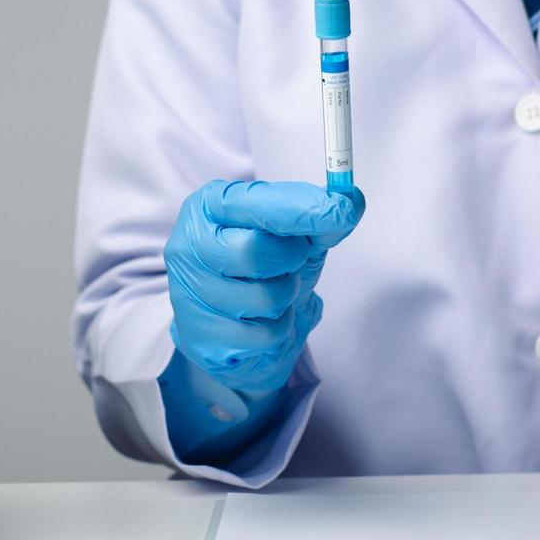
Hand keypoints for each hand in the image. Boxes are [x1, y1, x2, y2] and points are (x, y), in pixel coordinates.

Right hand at [165, 180, 364, 391]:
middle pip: (254, 251)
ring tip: (275, 290)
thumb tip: (350, 202)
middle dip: (289, 259)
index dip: (301, 208)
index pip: (256, 203)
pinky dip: (279, 327)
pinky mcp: (202, 337)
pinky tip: (265, 319)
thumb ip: (320, 218)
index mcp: (208, 207)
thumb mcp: (293, 235)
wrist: (238, 327)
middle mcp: (188, 246)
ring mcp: (189, 294)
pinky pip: (264, 334)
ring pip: (264, 297)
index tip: (342, 210)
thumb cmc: (264, 268)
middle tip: (291, 260)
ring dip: (286, 295)